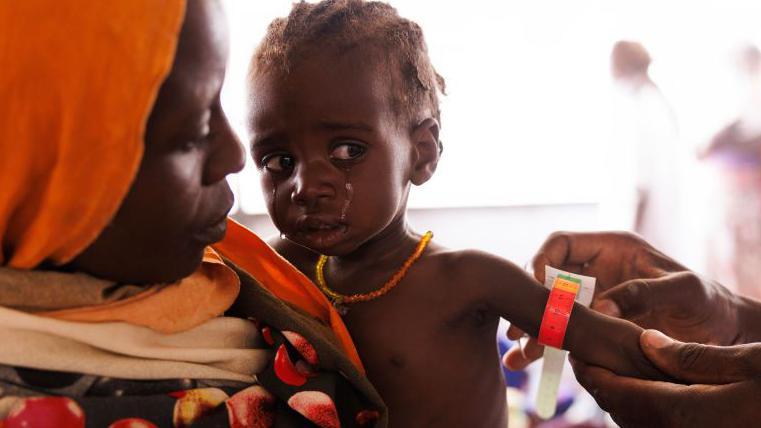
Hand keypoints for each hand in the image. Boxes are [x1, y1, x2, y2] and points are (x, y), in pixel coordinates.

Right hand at [503, 232, 741, 370]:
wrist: (718, 331)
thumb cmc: (706, 301)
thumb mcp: (683, 290)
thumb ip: (643, 292)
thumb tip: (601, 307)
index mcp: (611, 248)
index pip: (561, 243)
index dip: (542, 260)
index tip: (537, 287)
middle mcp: (594, 270)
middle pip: (546, 277)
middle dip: (530, 301)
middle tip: (519, 327)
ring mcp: (590, 298)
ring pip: (547, 307)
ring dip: (530, 328)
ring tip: (520, 353)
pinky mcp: (591, 324)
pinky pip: (559, 331)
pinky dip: (541, 346)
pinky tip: (523, 362)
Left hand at [572, 329, 760, 427]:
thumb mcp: (751, 361)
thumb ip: (691, 356)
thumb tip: (645, 343)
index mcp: (686, 413)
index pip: (617, 392)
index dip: (591, 370)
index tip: (577, 348)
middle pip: (623, 411)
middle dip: (602, 382)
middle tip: (590, 353)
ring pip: (640, 422)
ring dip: (622, 396)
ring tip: (614, 365)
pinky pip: (662, 427)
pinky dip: (647, 408)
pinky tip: (652, 385)